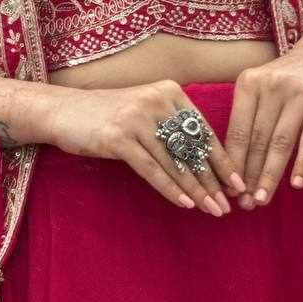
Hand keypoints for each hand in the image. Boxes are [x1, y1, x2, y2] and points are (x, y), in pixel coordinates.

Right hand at [43, 79, 245, 216]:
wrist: (64, 111)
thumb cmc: (109, 116)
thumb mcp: (146, 112)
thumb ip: (173, 128)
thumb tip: (207, 163)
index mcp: (170, 91)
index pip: (204, 131)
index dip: (222, 160)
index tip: (238, 184)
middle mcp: (157, 100)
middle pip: (193, 148)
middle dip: (213, 180)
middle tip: (228, 205)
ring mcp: (137, 118)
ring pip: (175, 161)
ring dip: (196, 189)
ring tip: (212, 210)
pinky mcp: (119, 137)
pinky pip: (152, 168)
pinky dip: (170, 188)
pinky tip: (185, 204)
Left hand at [225, 0, 302, 206]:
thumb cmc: (288, 78)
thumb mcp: (262, 88)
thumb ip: (249, 119)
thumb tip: (235, 167)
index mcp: (249, 83)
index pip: (238, 131)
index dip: (232, 163)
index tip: (228, 189)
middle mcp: (271, 86)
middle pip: (257, 140)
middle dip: (249, 175)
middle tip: (244, 204)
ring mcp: (299, 93)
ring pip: (280, 143)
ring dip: (270, 175)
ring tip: (262, 199)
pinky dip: (302, 163)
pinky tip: (296, 184)